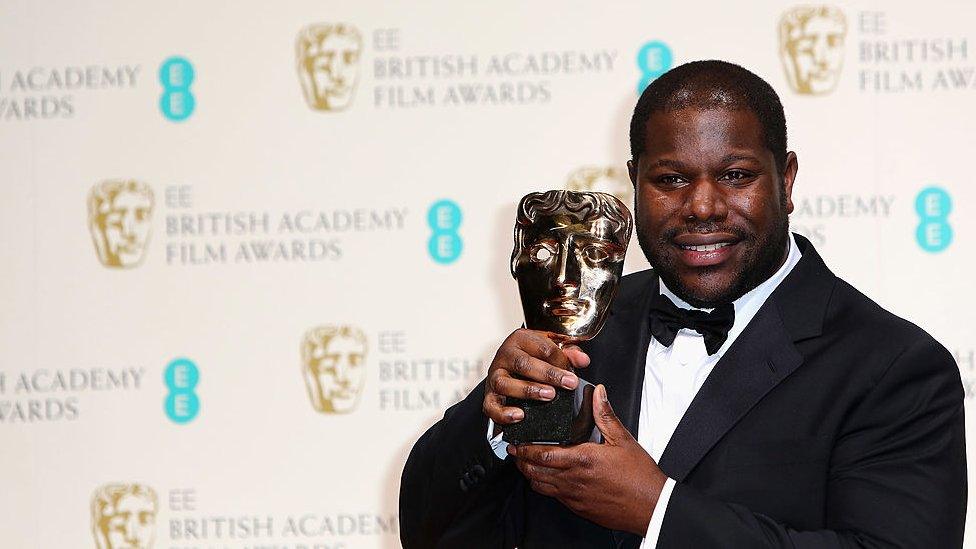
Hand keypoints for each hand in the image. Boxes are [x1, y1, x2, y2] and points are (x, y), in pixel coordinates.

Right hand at [483, 329, 590, 427]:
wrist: (510, 367)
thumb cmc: (533, 357)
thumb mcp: (552, 350)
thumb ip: (569, 354)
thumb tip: (583, 360)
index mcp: (521, 339)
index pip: (543, 347)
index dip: (561, 361)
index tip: (574, 374)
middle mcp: (505, 355)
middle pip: (524, 363)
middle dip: (549, 374)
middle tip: (569, 384)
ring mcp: (495, 375)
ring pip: (505, 383)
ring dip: (528, 390)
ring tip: (549, 395)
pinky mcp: (489, 396)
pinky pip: (491, 406)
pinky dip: (504, 413)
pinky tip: (520, 416)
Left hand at [510, 384, 666, 534]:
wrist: (652, 506)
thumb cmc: (640, 476)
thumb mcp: (623, 439)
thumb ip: (605, 415)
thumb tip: (598, 393)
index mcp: (583, 459)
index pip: (543, 454)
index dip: (525, 449)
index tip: (516, 442)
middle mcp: (574, 479)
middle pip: (535, 471)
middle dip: (521, 461)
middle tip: (515, 452)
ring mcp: (575, 496)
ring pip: (541, 486)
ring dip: (531, 474)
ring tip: (527, 463)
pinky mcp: (579, 508)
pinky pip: (554, 497)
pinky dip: (546, 487)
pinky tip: (549, 478)